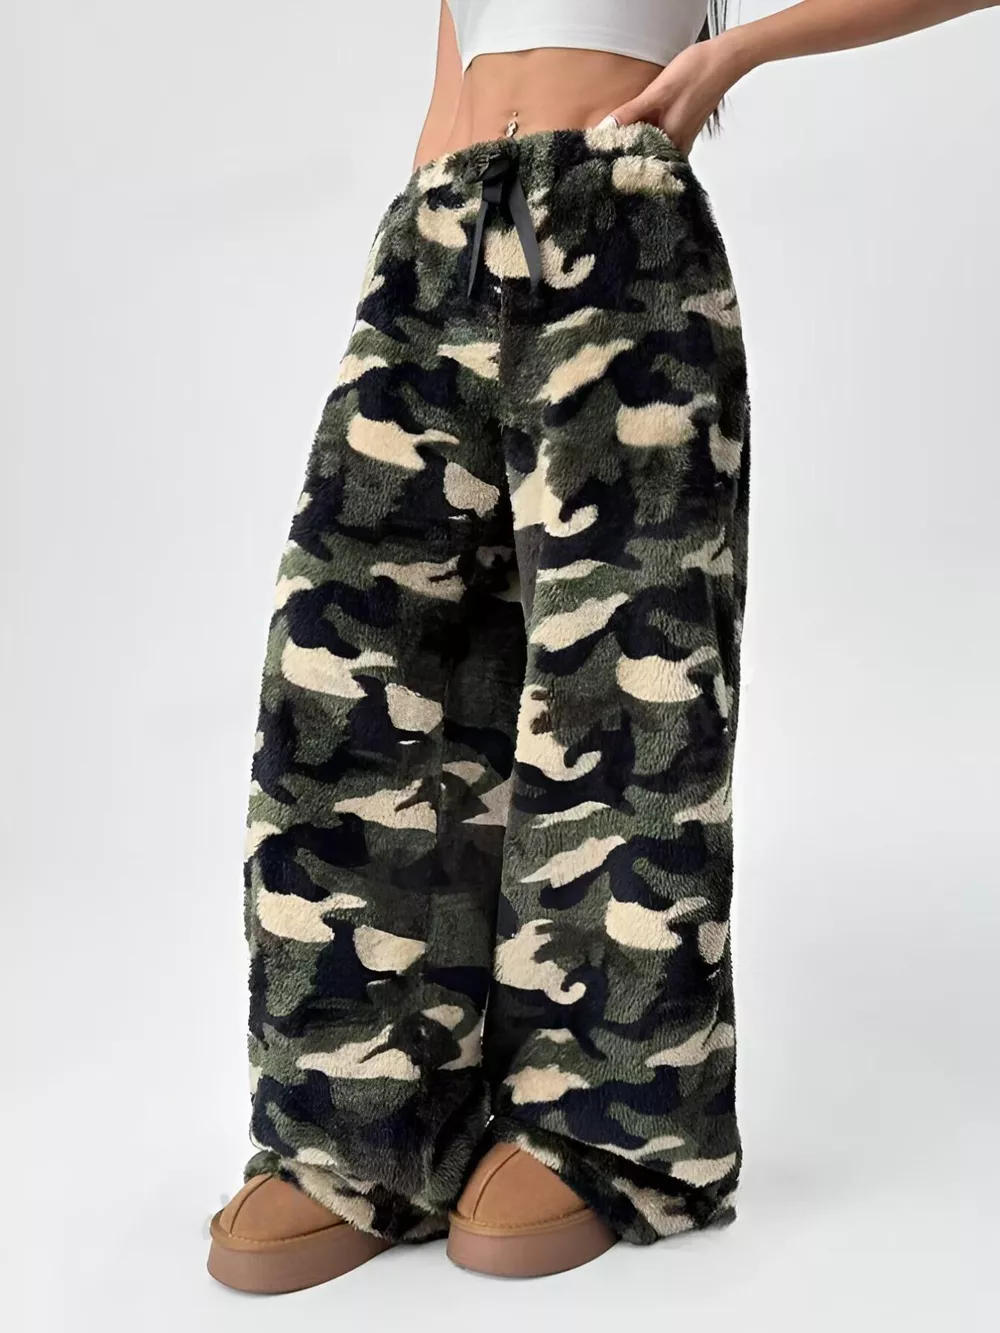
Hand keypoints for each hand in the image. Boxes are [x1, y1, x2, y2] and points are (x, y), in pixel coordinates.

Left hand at [607, 32, 753, 154]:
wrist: (724, 60)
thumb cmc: (695, 73)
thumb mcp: (657, 92)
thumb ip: (631, 113)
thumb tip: (606, 128)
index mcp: (671, 142)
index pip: (638, 159)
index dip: (618, 158)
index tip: (601, 155)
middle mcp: (679, 146)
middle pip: (646, 157)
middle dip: (626, 154)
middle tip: (604, 150)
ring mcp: (684, 139)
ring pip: (654, 148)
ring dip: (638, 145)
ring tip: (617, 140)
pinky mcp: (685, 129)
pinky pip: (663, 139)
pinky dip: (650, 136)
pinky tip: (640, 128)